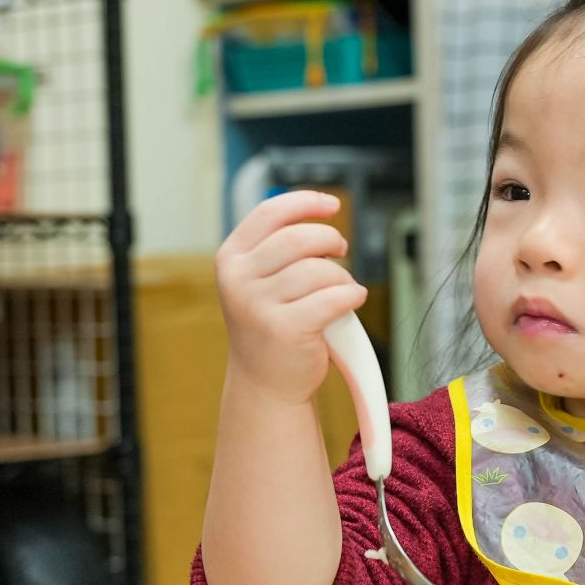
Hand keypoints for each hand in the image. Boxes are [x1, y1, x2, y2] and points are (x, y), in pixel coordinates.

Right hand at [215, 191, 366, 405]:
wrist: (266, 382)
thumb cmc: (273, 324)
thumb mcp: (261, 279)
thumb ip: (278, 246)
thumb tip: (320, 207)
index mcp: (231, 259)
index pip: (270, 213)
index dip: (305, 202)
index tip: (332, 205)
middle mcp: (238, 280)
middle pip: (299, 238)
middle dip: (330, 240)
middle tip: (341, 252)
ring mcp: (258, 306)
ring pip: (319, 270)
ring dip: (342, 277)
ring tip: (342, 290)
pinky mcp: (284, 329)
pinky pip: (334, 298)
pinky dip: (352, 295)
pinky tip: (353, 300)